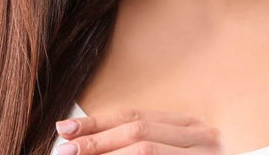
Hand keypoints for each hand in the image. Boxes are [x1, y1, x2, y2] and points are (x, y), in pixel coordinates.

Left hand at [54, 108, 225, 153]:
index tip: (65, 129)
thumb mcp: (173, 150)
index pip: (135, 117)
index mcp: (191, 127)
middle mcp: (203, 138)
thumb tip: (87, 145)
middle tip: (65, 151)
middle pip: (138, 131)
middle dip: (97, 141)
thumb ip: (141, 146)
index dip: (97, 123)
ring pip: (145, 151)